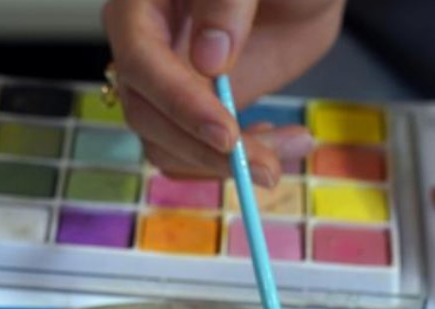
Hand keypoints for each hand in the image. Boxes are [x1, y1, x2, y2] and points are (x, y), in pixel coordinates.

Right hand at [102, 0, 339, 184]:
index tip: (226, 135)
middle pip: (148, 116)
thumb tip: (208, 60)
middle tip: (266, 166)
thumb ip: (227, 2)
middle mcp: (142, 48)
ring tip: (292, 145)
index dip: (180, 103)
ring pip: (168, 145)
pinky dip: (236, 162)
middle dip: (207, 150)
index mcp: (141, 5)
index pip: (142, 63)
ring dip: (227, 163)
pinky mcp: (190, 114)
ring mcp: (164, 86)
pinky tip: (280, 143)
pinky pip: (196, 152)